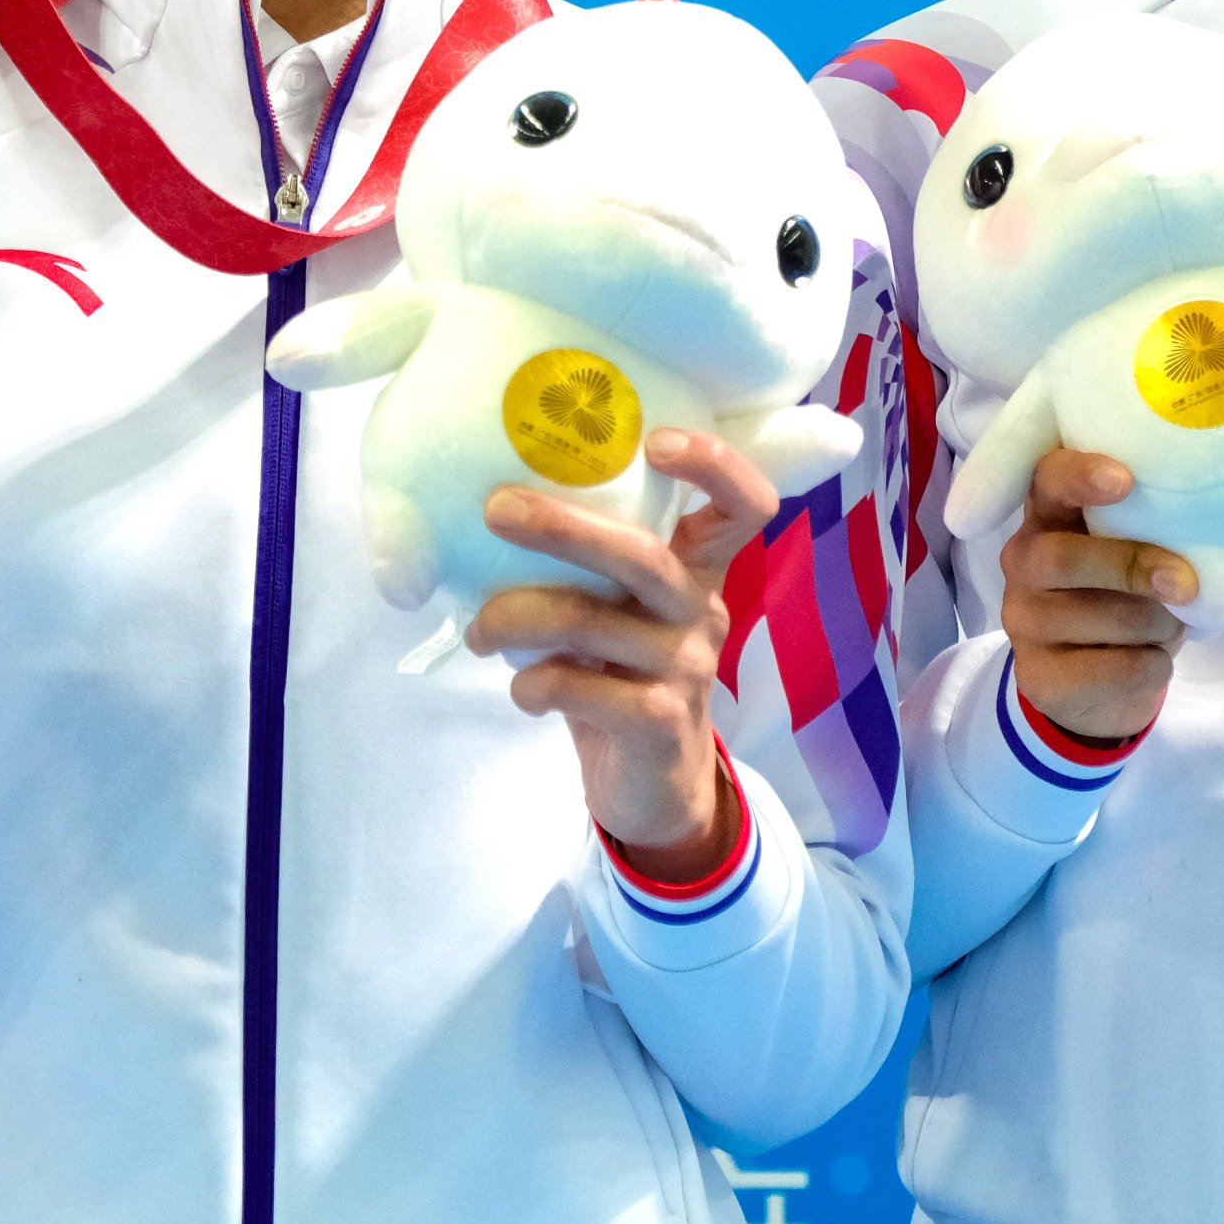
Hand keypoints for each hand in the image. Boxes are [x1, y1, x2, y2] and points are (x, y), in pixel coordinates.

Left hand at [470, 429, 779, 877]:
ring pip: (591, 621)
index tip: (656, 439)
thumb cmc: (621, 671)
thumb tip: (488, 503)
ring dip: (515, 616)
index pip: (744, 505)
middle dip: (562, 527)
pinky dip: (534, 683)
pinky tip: (522, 688)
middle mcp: (702, 609)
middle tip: (496, 510)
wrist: (654, 784)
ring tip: (479, 631)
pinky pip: (579, 687)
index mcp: (697, 568)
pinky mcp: (659, 723)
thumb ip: (582, 562)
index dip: (716, 464)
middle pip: (643, 555)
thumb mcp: (615, 608)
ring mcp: (687, 668)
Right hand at [1001, 449, 1190, 743]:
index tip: (1126, 480)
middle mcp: (1023, 562)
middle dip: (1130, 567)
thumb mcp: (1137, 549)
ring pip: (1094, 618)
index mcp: (1049, 516)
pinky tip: (1152, 659)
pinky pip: (1112, 669)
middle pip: (1060, 558)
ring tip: (1170, 625)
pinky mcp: (1039, 677)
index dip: (1079, 476)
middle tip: (1185, 584)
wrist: (1105, 683)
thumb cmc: (1131, 594)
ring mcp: (1023, 622)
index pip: (1046, 481)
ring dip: (1155, 624)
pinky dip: (1152, 665)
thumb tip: (1200, 526)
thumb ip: (1151, 528)